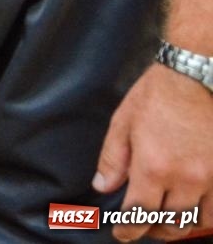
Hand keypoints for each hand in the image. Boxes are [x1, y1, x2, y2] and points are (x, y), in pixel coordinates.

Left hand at [94, 64, 212, 239]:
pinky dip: (205, 215)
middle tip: (142, 227)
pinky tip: (193, 210)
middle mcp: (184, 179)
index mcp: (153, 168)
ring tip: (166, 221)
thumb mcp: (123, 123)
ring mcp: (210, 178)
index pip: (139, 215)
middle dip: (153, 231)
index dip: (128, 230)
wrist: (196, 77)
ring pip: (197, 220)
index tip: (121, 234)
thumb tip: (103, 186)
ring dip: (180, 226)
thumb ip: (113, 159)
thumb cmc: (157, 96)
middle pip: (170, 224)